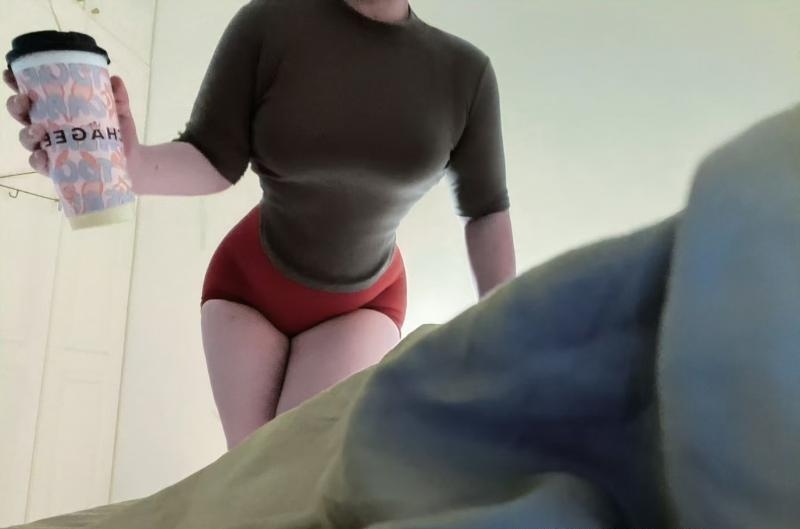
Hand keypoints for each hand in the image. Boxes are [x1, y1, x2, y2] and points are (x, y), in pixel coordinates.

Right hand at [3, 70, 140, 175]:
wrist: (131, 162)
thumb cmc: (117, 133)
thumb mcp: (118, 112)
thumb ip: (117, 97)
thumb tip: (115, 80)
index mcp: (57, 109)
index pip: (33, 94)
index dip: (18, 83)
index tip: (10, 73)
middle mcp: (49, 127)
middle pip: (22, 115)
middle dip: (16, 105)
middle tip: (24, 99)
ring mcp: (51, 148)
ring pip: (27, 139)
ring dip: (27, 133)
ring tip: (37, 130)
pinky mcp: (58, 168)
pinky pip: (41, 164)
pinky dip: (38, 160)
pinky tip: (42, 155)